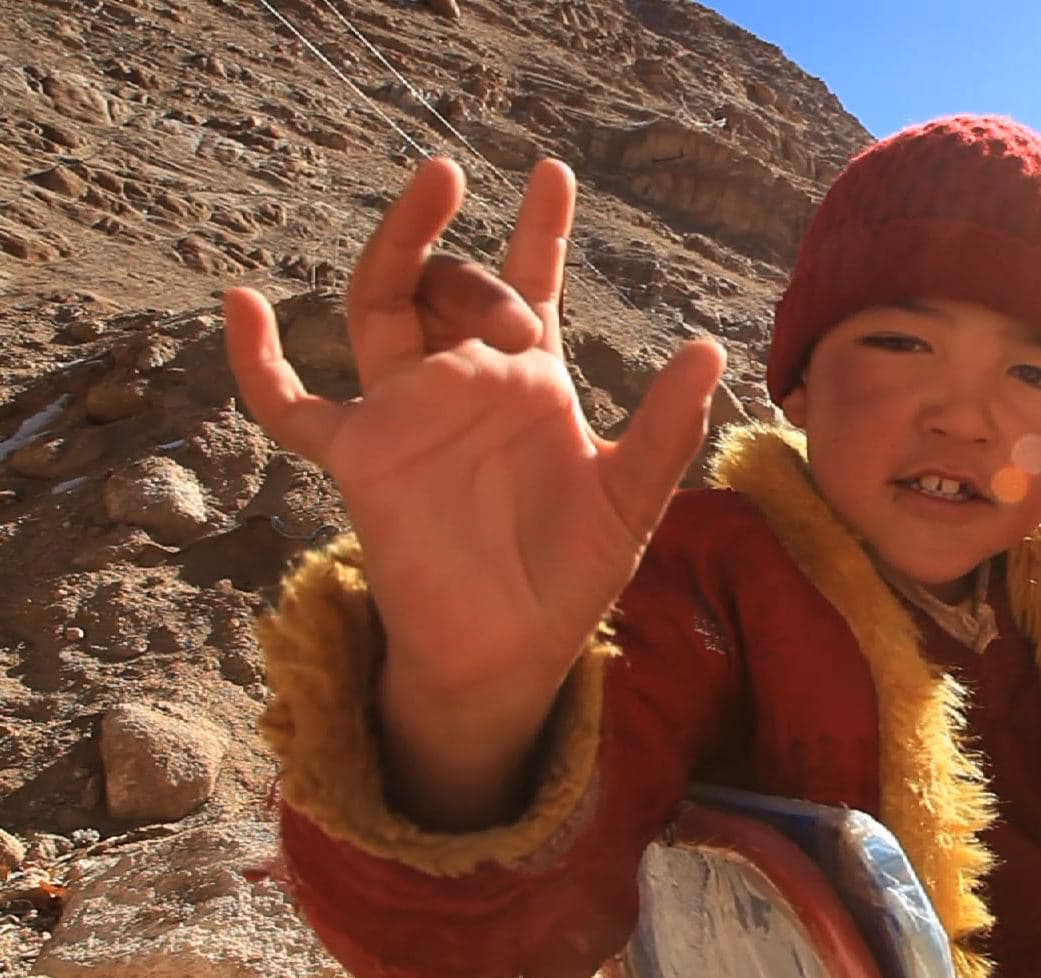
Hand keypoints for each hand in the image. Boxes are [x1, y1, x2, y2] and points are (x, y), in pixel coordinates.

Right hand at [223, 158, 724, 823]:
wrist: (507, 650)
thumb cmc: (572, 575)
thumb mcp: (631, 497)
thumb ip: (666, 426)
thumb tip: (710, 348)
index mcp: (532, 382)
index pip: (534, 284)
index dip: (542, 229)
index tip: (551, 171)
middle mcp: (465, 383)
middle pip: (453, 286)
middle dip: (476, 266)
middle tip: (501, 279)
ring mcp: (406, 413)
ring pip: (381, 308)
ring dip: (397, 247)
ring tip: (430, 193)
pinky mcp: (359, 457)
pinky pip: (292, 406)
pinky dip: (259, 362)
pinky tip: (238, 303)